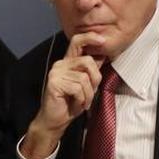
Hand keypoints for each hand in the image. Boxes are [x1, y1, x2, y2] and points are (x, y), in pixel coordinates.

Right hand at [20, 32, 106, 158]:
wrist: (55, 121)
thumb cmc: (70, 103)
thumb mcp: (86, 85)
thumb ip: (91, 70)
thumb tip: (103, 55)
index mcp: (68, 62)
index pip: (77, 41)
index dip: (90, 37)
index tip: (103, 40)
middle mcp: (60, 64)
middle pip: (87, 61)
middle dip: (95, 79)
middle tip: (90, 93)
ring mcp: (56, 72)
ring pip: (84, 78)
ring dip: (88, 94)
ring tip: (82, 102)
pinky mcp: (54, 82)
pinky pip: (78, 88)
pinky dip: (82, 99)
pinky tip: (76, 104)